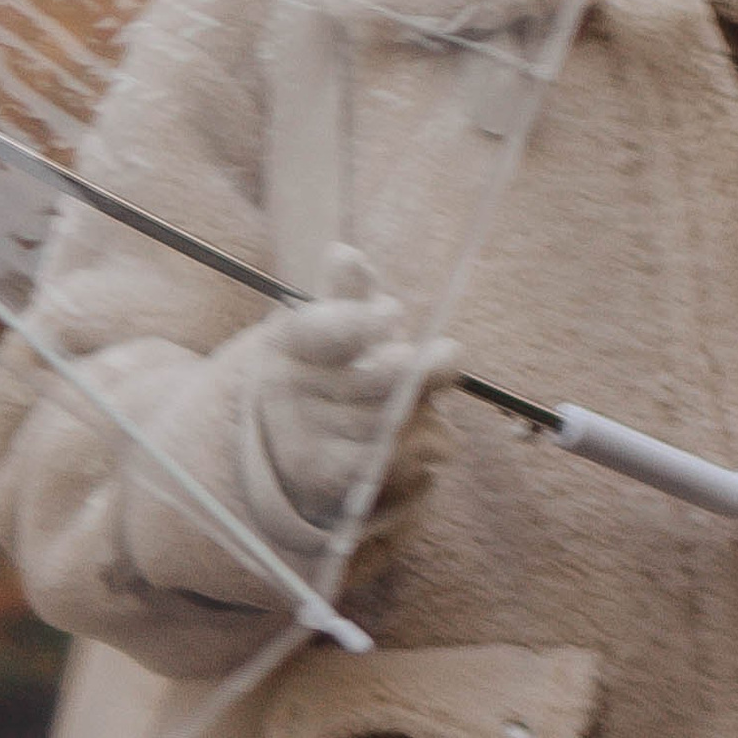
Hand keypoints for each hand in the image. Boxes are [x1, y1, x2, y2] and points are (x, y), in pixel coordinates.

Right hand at [251, 248, 457, 534]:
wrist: (288, 442)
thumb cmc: (326, 367)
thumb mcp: (331, 323)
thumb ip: (347, 293)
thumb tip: (345, 257)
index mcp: (291, 342)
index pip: (321, 332)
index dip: (358, 324)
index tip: (393, 314)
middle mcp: (290, 392)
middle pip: (371, 384)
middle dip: (418, 370)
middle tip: (449, 353)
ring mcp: (307, 440)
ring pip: (391, 426)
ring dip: (427, 411)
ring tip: (436, 395)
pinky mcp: (329, 481)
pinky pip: (392, 464)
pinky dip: (422, 449)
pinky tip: (431, 437)